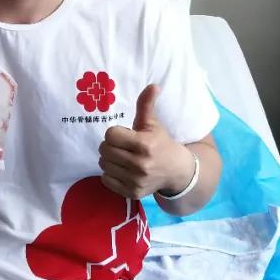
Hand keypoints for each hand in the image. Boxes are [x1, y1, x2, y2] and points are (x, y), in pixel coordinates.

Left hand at [98, 84, 196, 199]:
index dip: (115, 132)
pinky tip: (122, 170)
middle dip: (110, 145)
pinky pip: (106, 180)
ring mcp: (136, 181)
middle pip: (104, 149)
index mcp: (144, 144)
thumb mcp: (153, 123)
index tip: (124, 134)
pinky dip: (110, 174)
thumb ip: (146, 104)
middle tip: (122, 146)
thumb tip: (153, 85)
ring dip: (109, 159)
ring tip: (122, 157)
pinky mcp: (132, 193)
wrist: (176, 171)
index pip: (110, 134)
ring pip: (103, 165)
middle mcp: (140, 164)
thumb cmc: (160, 143)